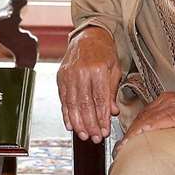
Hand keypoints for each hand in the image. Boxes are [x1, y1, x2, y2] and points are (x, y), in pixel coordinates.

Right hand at [57, 27, 122, 141]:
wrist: (88, 36)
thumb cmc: (104, 53)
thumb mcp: (114, 70)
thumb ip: (112, 92)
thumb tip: (112, 112)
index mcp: (97, 69)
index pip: (99, 100)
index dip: (101, 118)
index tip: (104, 131)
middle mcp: (81, 72)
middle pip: (85, 104)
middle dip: (90, 124)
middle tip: (95, 138)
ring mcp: (68, 75)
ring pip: (72, 104)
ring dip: (78, 123)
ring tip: (84, 135)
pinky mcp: (60, 77)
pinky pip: (63, 99)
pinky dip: (66, 113)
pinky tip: (71, 125)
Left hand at [117, 91, 174, 149]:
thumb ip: (170, 123)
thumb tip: (158, 138)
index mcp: (167, 100)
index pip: (143, 115)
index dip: (132, 129)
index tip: (124, 142)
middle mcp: (168, 100)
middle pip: (142, 117)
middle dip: (129, 133)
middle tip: (120, 147)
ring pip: (148, 118)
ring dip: (135, 133)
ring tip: (126, 145)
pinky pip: (161, 120)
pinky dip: (149, 128)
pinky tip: (141, 135)